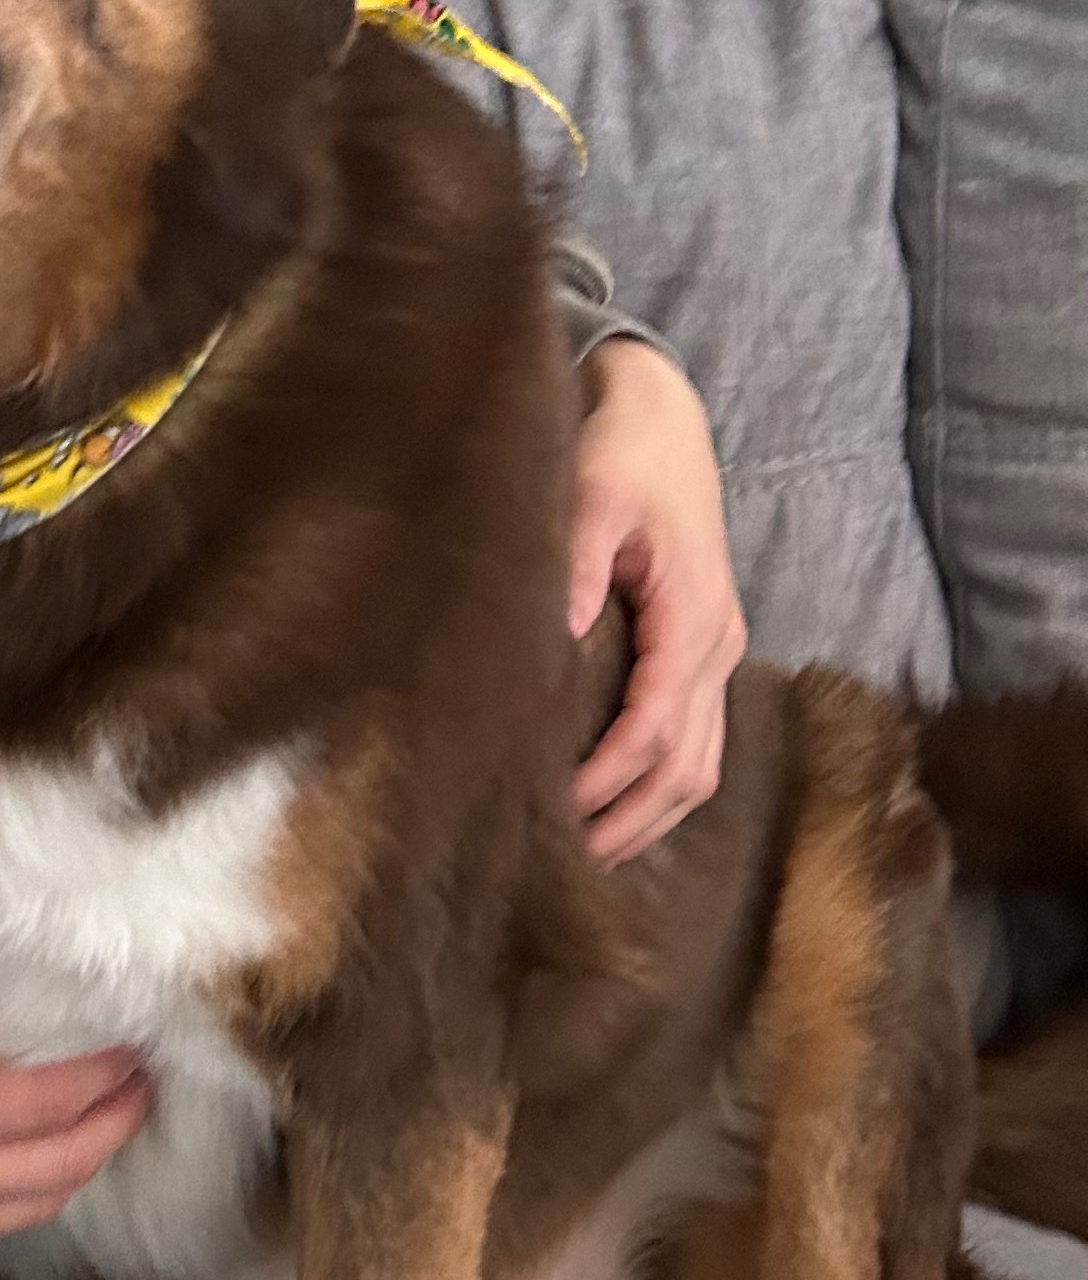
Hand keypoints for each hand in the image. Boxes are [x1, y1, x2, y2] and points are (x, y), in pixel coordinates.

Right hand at [0, 948, 150, 1279]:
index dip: (94, 1080)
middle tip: (143, 1096)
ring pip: (26, 1208)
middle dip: (108, 1129)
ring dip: (74, 1170)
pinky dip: (23, 1201)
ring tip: (96, 1139)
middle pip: (53, 1166)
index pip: (34, 1103)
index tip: (135, 1054)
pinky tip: (11, 1185)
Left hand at [567, 340, 745, 864]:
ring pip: (703, 760)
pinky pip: (699, 735)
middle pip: (688, 762)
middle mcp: (719, 643)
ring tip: (596, 850)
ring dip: (654, 811)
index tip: (560, 807)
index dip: (611, 773)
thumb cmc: (621, 455)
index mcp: (694, 614)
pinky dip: (667, 780)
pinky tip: (625, 805)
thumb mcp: (591, 497)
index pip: (656, 722)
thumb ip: (577, 565)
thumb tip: (559, 635)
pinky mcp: (708, 648)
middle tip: (573, 860)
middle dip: (633, 815)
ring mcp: (721, 649)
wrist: (662, 418)